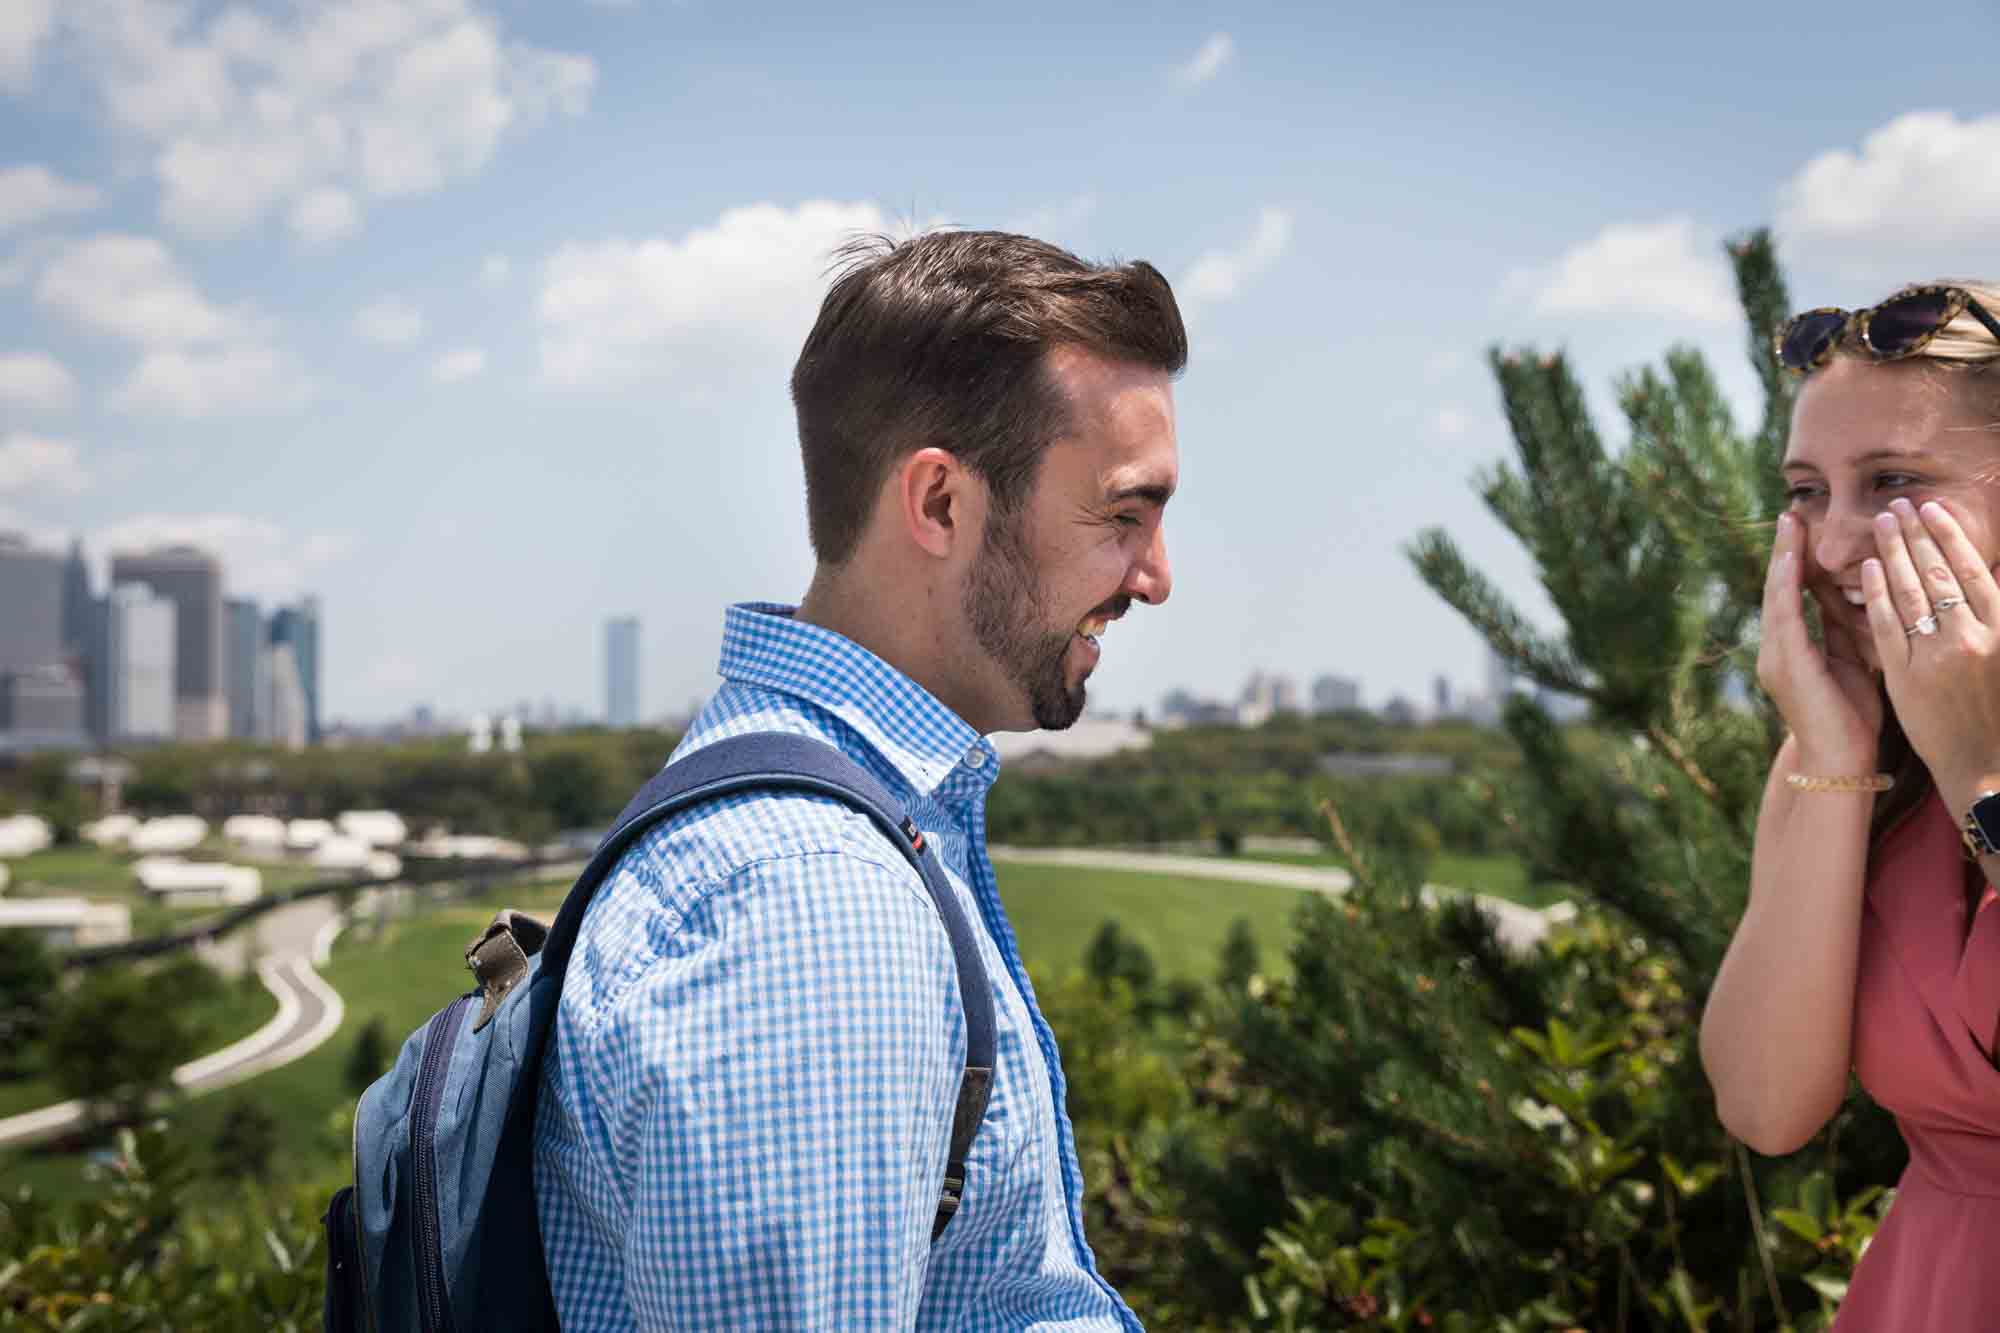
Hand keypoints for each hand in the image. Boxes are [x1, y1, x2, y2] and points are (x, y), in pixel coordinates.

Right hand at [1759, 511, 1882, 771]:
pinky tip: (1793, 561)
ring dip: (1783, 560)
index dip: (1796, 564)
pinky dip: (1788, 585)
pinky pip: (1785, 615)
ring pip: (1777, 597)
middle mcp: (1775, 651)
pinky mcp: (1785, 662)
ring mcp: (1775, 656)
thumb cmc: (1848, 719)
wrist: (1838, 760)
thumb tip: (1846, 597)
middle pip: (1778, 591)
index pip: (1792, 598)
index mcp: (1791, 652)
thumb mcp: (1849, 664)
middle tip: (1790, 515)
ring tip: (1790, 526)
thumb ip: (1840, 632)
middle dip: (1785, 552)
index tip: (1803, 531)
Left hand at [1859, 498, 1999, 801]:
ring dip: (1894, 553)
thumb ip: (1991, 615)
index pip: (1974, 571)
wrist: (1983, 765)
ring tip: (1882, 523)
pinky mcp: (1906, 677)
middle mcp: (1972, 639)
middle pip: (1940, 574)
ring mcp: (1937, 657)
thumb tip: (1984, 576)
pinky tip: (1867, 568)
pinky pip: (1887, 626)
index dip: (1951, 536)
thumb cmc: (1997, 709)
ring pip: (1912, 593)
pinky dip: (1877, 594)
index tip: (1934, 509)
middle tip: (1899, 504)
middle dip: (1917, 535)